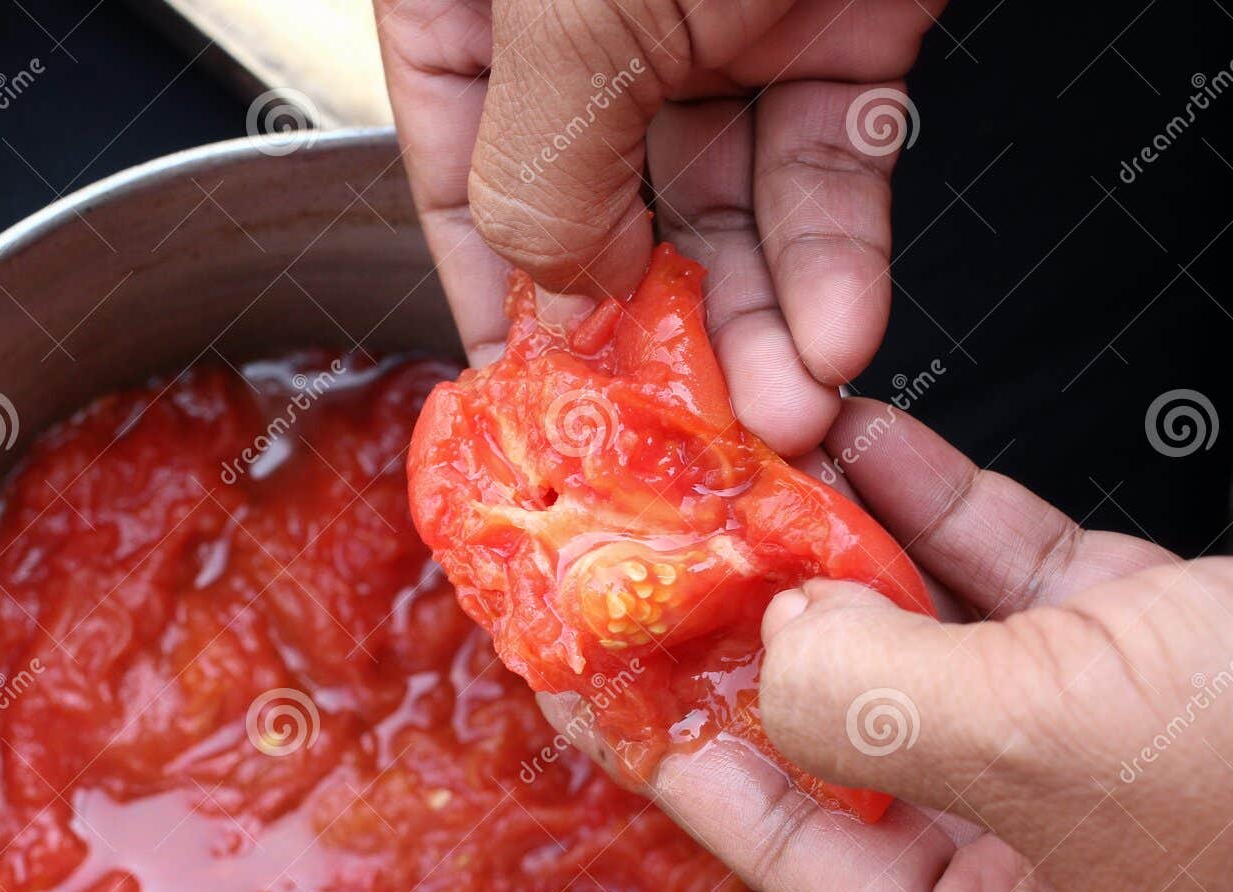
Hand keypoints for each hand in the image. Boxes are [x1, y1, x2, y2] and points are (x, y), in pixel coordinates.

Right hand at [375, 0, 941, 453]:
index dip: (499, 302)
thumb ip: (537, 166)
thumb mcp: (569, 10)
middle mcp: (589, 24)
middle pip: (607, 215)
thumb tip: (552, 288)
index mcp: (476, 3)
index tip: (535, 411)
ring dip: (759, 325)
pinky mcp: (837, 23)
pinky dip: (837, 254)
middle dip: (657, 335)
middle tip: (685, 441)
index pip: (460, 178)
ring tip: (781, 419)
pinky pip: (827, 164)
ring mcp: (717, 23)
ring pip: (726, 211)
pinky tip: (839, 334)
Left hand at [550, 397, 1231, 891]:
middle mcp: (1040, 869)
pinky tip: (867, 449)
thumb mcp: (1057, 756)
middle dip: (745, 630)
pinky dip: (943, 516)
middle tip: (645, 547)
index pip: (779, 846)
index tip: (575, 674)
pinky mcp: (1166, 663)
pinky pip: (1020, 583)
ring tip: (733, 476)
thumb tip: (772, 647)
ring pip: (925, 643)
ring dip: (832, 552)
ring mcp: (1102, 763)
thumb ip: (873, 710)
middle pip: (839, 733)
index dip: (666, 748)